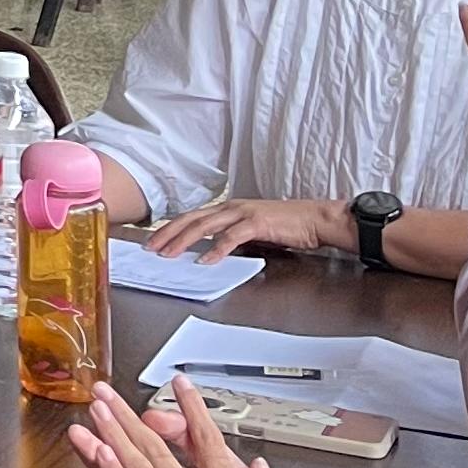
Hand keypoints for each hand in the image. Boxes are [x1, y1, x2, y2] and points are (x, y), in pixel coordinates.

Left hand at [146, 196, 350, 261]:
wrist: (315, 219)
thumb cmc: (287, 226)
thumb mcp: (253, 230)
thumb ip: (232, 237)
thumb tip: (212, 249)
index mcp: (229, 209)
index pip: (193, 217)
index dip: (172, 228)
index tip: (155, 241)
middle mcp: (231, 207)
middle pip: (191, 219)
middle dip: (168, 233)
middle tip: (151, 248)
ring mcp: (243, 213)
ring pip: (205, 226)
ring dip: (184, 240)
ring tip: (169, 253)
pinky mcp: (257, 223)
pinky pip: (231, 237)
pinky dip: (216, 249)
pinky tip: (205, 260)